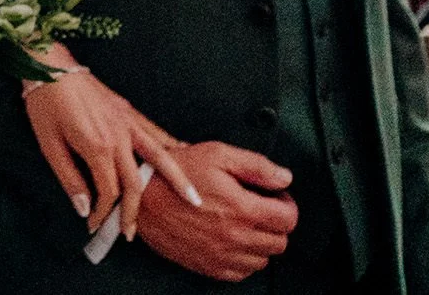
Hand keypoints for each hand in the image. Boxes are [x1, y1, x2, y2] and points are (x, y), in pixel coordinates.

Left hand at [24, 66, 198, 237]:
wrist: (49, 66)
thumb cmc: (45, 104)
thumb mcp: (48, 144)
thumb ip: (69, 178)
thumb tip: (82, 208)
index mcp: (97, 147)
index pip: (109, 191)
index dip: (102, 212)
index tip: (94, 223)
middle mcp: (119, 136)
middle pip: (135, 183)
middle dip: (134, 211)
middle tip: (131, 232)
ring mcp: (127, 122)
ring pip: (160, 156)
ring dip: (177, 180)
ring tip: (193, 199)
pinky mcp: (129, 111)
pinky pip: (156, 133)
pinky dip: (172, 147)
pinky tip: (184, 155)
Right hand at [137, 140, 296, 280]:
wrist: (140, 197)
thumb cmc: (174, 175)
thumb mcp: (216, 155)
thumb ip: (256, 166)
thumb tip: (283, 177)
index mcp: (242, 209)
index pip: (289, 219)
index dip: (285, 204)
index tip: (275, 199)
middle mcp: (236, 237)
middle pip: (280, 242)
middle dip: (274, 224)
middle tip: (258, 209)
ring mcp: (223, 255)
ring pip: (263, 259)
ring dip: (259, 243)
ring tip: (242, 224)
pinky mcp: (209, 267)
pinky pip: (242, 272)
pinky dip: (242, 259)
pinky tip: (230, 240)